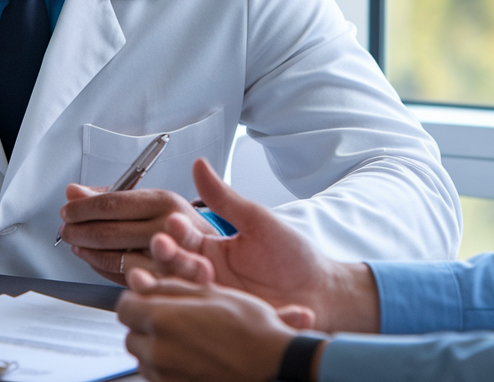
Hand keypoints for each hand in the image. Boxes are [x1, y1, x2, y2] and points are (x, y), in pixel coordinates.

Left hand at [59, 183, 216, 284]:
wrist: (218, 256)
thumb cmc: (182, 226)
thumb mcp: (154, 200)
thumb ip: (112, 193)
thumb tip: (74, 191)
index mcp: (163, 201)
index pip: (111, 203)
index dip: (82, 208)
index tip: (67, 210)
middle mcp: (166, 228)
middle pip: (108, 232)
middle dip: (79, 232)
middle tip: (66, 230)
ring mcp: (165, 258)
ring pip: (113, 259)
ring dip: (88, 253)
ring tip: (77, 245)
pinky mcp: (162, 282)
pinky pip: (122, 278)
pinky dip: (102, 269)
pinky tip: (95, 260)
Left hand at [118, 269, 313, 381]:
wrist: (274, 367)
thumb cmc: (252, 330)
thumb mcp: (212, 293)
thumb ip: (171, 287)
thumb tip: (146, 283)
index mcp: (162, 319)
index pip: (124, 307)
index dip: (138, 298)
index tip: (152, 296)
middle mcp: (157, 351)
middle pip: (131, 333)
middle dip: (147, 322)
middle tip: (175, 316)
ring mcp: (165, 376)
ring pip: (144, 356)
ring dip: (156, 344)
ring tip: (189, 337)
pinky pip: (158, 374)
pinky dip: (169, 364)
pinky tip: (195, 356)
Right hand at [149, 158, 379, 333]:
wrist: (322, 292)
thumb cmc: (292, 256)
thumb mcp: (257, 222)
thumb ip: (226, 199)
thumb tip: (199, 164)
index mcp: (209, 250)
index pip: (180, 240)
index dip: (173, 233)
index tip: (173, 224)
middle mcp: (205, 277)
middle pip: (174, 269)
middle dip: (172, 259)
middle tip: (175, 250)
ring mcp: (215, 303)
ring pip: (187, 298)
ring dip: (188, 287)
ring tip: (204, 277)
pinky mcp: (227, 328)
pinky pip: (212, 323)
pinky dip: (217, 314)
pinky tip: (232, 301)